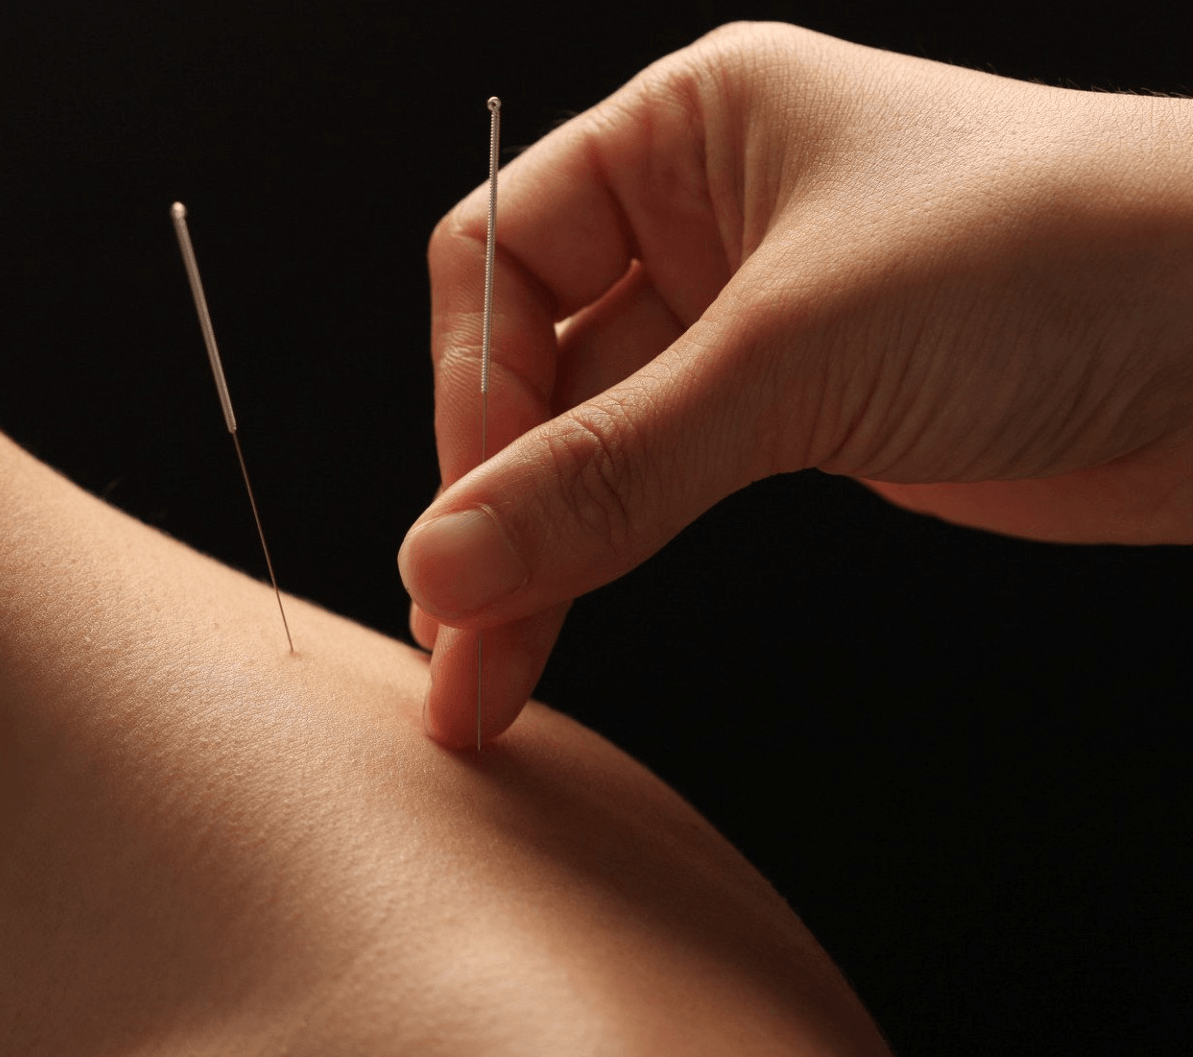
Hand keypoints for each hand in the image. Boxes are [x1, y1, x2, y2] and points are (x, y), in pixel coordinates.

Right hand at [399, 22, 1192, 747]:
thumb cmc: (1063, 256)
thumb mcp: (796, 356)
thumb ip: (605, 468)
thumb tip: (443, 562)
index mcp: (686, 132)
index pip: (501, 254)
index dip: (470, 389)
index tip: (473, 517)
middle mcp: (704, 217)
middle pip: (533, 362)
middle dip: (491, 501)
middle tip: (454, 634)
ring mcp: (750, 325)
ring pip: (590, 442)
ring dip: (536, 554)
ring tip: (485, 680)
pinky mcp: (800, 418)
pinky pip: (659, 487)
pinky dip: (606, 558)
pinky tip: (557, 625)